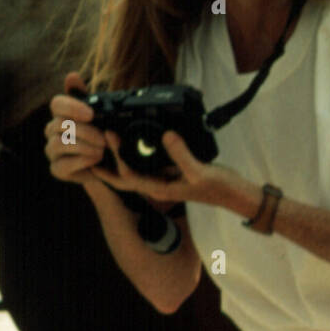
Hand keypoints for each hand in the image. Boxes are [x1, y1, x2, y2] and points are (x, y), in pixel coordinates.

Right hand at [45, 72, 106, 185]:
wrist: (112, 165)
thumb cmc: (105, 136)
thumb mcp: (104, 117)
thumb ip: (88, 97)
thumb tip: (71, 75)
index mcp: (63, 115)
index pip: (57, 104)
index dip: (72, 107)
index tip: (91, 114)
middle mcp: (52, 131)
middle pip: (59, 124)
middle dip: (86, 131)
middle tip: (104, 137)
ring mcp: (52, 151)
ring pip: (58, 144)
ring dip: (84, 146)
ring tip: (102, 150)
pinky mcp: (57, 169)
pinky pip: (62, 164)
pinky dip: (82, 161)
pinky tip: (95, 160)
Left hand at [90, 125, 245, 209]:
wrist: (237, 195)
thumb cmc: (220, 188)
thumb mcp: (200, 171)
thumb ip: (182, 155)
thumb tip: (167, 135)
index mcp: (160, 189)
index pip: (127, 176)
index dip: (115, 157)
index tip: (109, 135)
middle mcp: (158, 186)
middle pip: (124, 177)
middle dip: (106, 164)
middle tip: (92, 144)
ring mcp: (165, 180)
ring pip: (136, 170)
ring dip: (120, 158)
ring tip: (108, 140)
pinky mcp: (174, 173)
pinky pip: (151, 164)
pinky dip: (140, 153)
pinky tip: (138, 140)